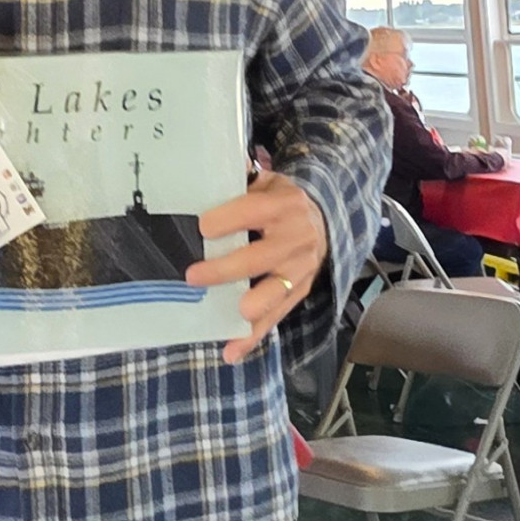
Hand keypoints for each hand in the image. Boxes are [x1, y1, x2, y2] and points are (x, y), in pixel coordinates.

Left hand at [186, 173, 328, 363]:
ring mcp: (301, 268)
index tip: (202, 228)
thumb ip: (243, 181)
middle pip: (261, 256)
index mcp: (285, 205)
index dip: (229, 219)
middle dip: (227, 269)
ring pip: (277, 290)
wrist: (326, 222)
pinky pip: (277, 316)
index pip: (255, 211)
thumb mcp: (270, 183)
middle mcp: (297, 237)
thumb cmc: (283, 203)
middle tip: (193, 277)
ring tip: (236, 314)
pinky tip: (232, 350)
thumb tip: (208, 170)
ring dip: (255, 305)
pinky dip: (254, 336)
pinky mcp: (300, 292)